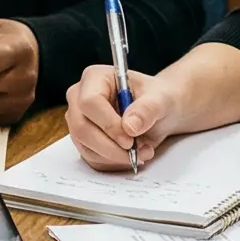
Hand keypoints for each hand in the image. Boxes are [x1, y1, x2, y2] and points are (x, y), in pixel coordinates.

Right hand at [65, 61, 179, 171]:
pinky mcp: (83, 141)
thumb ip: (147, 109)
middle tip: (138, 151)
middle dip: (112, 147)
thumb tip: (130, 126)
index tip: (130, 139)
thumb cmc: (156, 99)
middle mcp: (79, 98)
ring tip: (142, 151)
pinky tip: (132, 155)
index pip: (89, 102)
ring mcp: (78, 120)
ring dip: (116, 157)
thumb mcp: (160, 99)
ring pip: (86, 147)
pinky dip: (114, 162)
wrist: (158, 112)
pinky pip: (92, 159)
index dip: (108, 124)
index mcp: (94, 78)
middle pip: (81, 128)